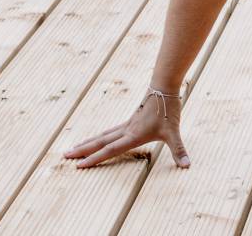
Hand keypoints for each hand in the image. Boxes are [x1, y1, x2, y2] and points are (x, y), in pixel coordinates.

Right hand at [64, 86, 190, 168]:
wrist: (164, 88)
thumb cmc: (168, 110)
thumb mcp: (174, 133)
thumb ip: (179, 150)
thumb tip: (187, 165)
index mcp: (133, 135)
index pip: (110, 149)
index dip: (94, 158)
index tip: (79, 165)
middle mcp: (125, 130)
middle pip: (99, 142)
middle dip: (82, 150)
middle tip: (64, 156)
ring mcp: (125, 125)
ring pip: (101, 136)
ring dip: (86, 143)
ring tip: (71, 149)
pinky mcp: (128, 121)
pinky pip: (108, 132)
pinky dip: (97, 138)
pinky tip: (92, 141)